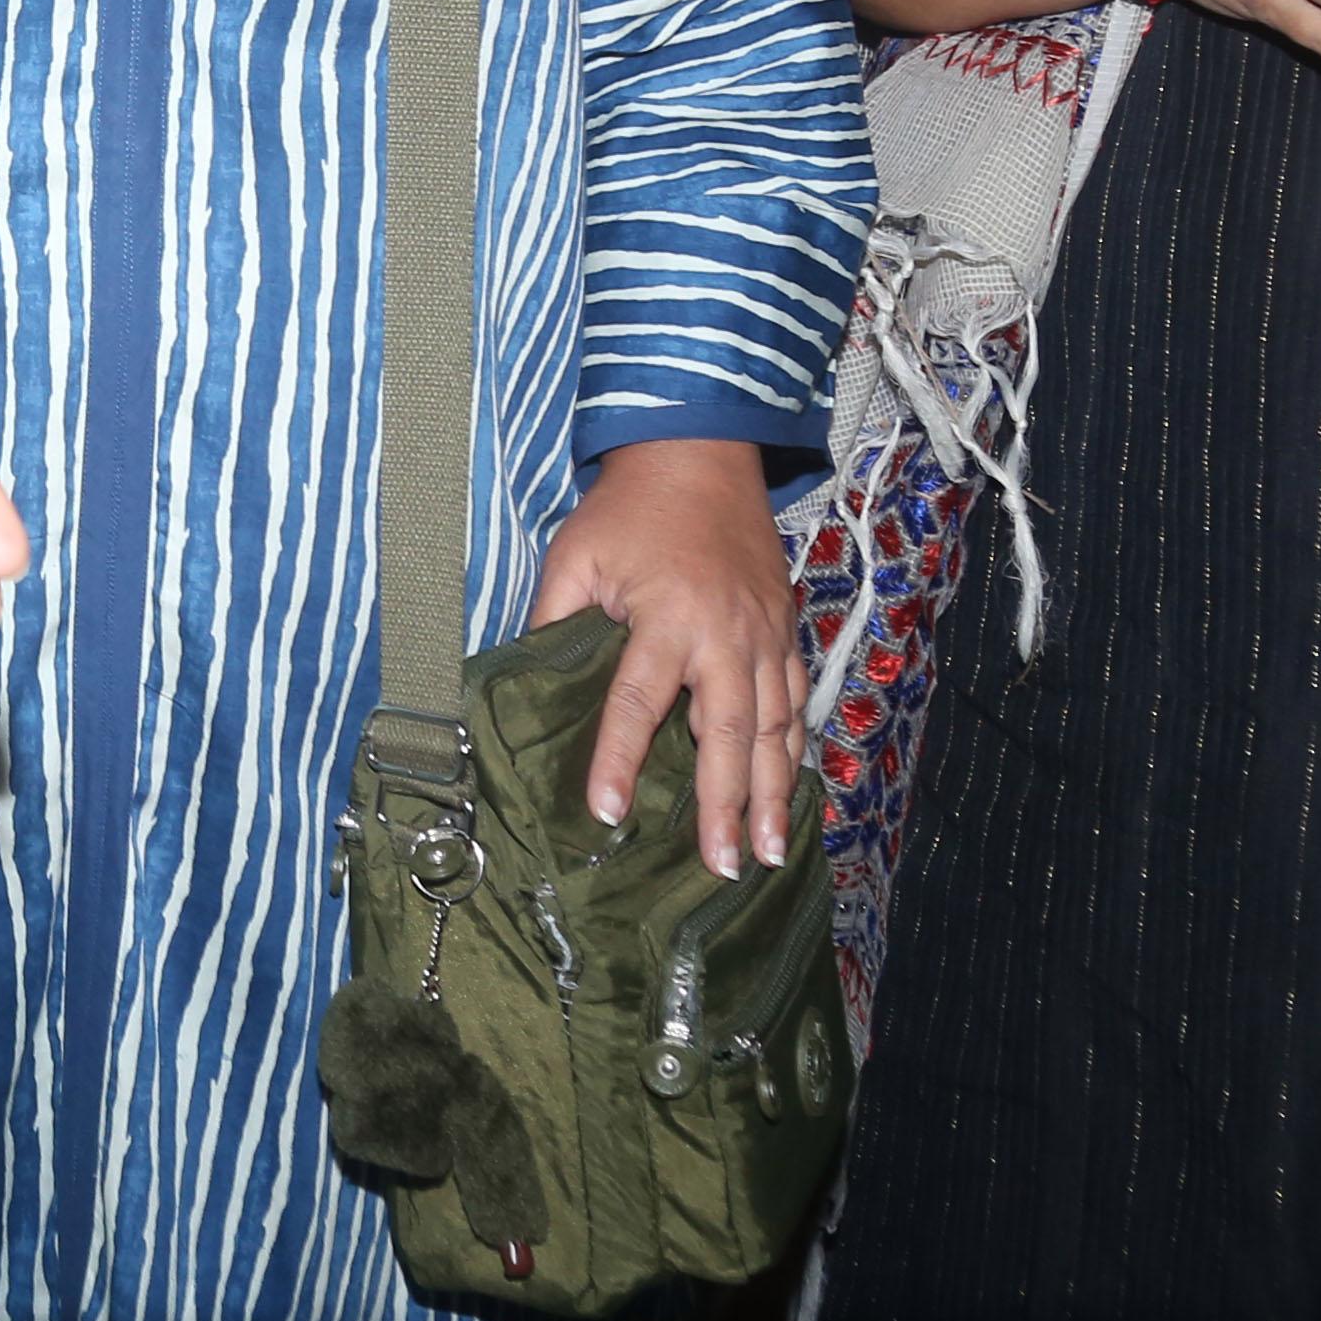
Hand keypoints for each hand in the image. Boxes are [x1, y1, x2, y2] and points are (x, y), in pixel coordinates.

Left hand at [531, 435, 801, 875]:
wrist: (700, 455)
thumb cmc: (627, 511)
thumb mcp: (575, 556)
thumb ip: (553, 620)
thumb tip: (524, 683)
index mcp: (667, 617)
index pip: (638, 703)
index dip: (619, 759)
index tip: (608, 812)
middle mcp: (726, 634)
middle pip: (727, 732)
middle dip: (724, 804)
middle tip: (720, 864)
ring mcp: (765, 636)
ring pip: (775, 727)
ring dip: (771, 793)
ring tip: (765, 853)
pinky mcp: (786, 632)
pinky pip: (797, 702)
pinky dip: (795, 751)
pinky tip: (790, 794)